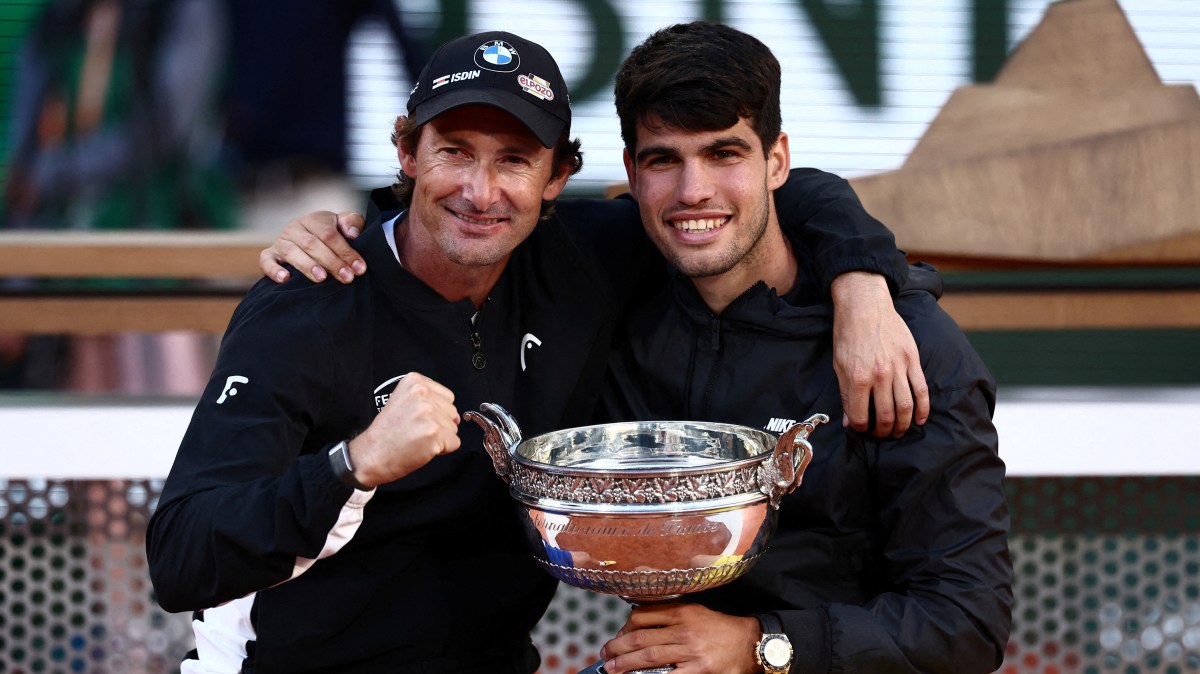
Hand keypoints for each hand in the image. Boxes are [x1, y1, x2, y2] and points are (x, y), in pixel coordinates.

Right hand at [258, 210, 366, 283]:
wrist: (311, 237)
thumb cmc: (333, 232)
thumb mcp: (345, 224)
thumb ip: (352, 223)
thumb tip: (353, 233)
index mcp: (314, 220)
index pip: (329, 235)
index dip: (345, 251)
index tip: (359, 268)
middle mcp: (295, 228)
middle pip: (312, 244)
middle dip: (331, 262)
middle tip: (346, 277)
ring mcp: (281, 241)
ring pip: (291, 252)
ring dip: (307, 266)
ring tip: (321, 278)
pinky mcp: (269, 254)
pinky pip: (266, 261)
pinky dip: (274, 270)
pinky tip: (285, 279)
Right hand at [345, 373, 460, 486]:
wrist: (371, 455)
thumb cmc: (386, 433)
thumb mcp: (404, 402)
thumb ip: (430, 401)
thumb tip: (457, 416)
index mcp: (414, 382)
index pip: (447, 397)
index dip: (436, 412)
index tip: (418, 419)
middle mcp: (422, 394)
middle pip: (452, 412)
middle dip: (439, 424)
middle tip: (416, 431)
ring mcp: (428, 413)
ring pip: (454, 428)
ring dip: (440, 437)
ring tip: (417, 439)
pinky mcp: (434, 433)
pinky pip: (454, 443)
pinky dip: (443, 450)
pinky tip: (423, 448)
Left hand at [598, 603, 760, 673]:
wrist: (750, 644)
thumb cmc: (721, 629)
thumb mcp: (696, 612)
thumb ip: (671, 615)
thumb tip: (640, 623)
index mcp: (682, 611)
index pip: (642, 615)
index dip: (624, 627)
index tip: (617, 636)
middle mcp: (684, 629)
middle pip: (640, 637)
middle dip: (617, 647)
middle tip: (605, 654)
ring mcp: (690, 651)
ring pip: (648, 656)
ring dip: (625, 663)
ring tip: (611, 668)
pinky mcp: (698, 671)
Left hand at [830, 271, 928, 437]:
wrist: (865, 306)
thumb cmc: (848, 335)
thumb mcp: (839, 365)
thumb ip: (845, 394)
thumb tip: (849, 421)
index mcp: (857, 378)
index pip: (861, 416)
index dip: (862, 428)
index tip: (863, 429)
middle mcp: (879, 376)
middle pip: (886, 415)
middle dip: (884, 431)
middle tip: (882, 434)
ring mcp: (898, 368)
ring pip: (906, 406)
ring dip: (903, 425)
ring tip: (899, 431)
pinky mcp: (912, 360)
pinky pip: (921, 389)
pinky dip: (923, 408)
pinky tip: (920, 419)